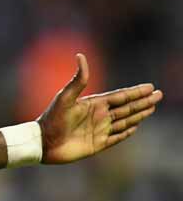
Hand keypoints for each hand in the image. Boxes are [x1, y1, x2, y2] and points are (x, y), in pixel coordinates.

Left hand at [39, 54, 162, 163]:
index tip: (150, 87)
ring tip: (152, 108)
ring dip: (139, 115)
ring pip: (125, 121)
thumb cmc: (51, 119)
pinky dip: (126, 132)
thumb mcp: (65, 97)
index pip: (120, 96)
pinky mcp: (97, 145)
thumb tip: (81, 56)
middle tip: (159, 95)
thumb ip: (78, 79)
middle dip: (143, 102)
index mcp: (94, 104)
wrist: (42, 143)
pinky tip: (135, 127)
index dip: (135, 92)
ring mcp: (99, 130)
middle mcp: (99, 116)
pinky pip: (116, 138)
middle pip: (127, 108)